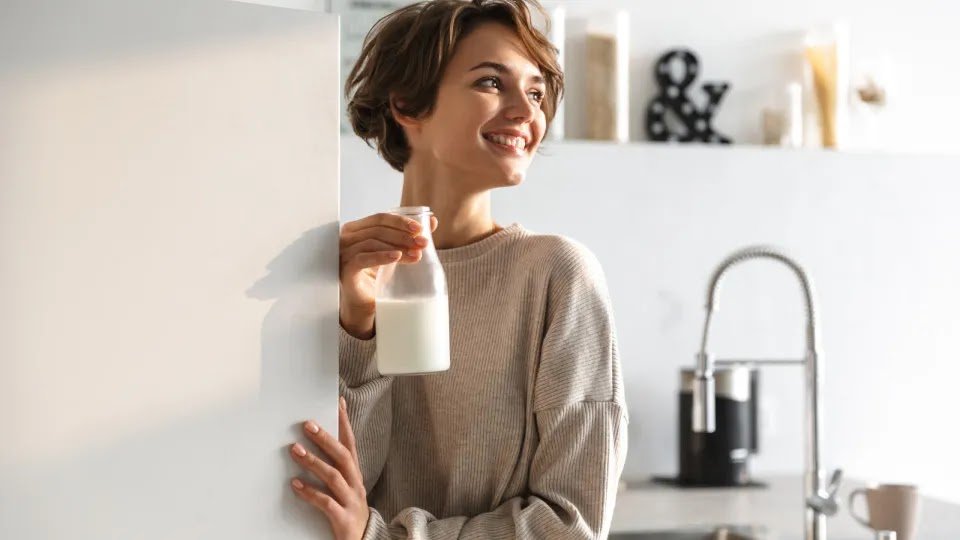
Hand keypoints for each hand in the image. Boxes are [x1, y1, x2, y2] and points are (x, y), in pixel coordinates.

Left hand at [289, 397, 369, 539]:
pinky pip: (326, 503)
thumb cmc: (348, 512)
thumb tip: (310, 446)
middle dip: (326, 438)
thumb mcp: (344, 488)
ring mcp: (351, 501)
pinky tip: (295, 485)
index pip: (351, 443)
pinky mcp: (344, 519)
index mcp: (355, 475)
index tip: (338, 403)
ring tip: (295, 450)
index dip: (345, 423)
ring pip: (334, 476)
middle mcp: (356, 484)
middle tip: (307, 424)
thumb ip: (333, 469)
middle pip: (343, 456)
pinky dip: (309, 492)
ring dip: (314, 461)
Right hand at [339, 212, 438, 337]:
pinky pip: (363, 259)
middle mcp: (347, 237)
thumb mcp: (396, 252)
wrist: (366, 302)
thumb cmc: (377, 275)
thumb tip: (433, 221)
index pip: (380, 218)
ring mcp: (344, 253)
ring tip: (416, 255)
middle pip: (378, 229)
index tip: (420, 229)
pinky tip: (397, 257)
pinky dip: (381, 256)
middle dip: (403, 236)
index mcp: (357, 228)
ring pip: (372, 242)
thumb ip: (410, 236)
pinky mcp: (345, 269)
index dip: (401, 221)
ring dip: (397, 246)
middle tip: (422, 243)